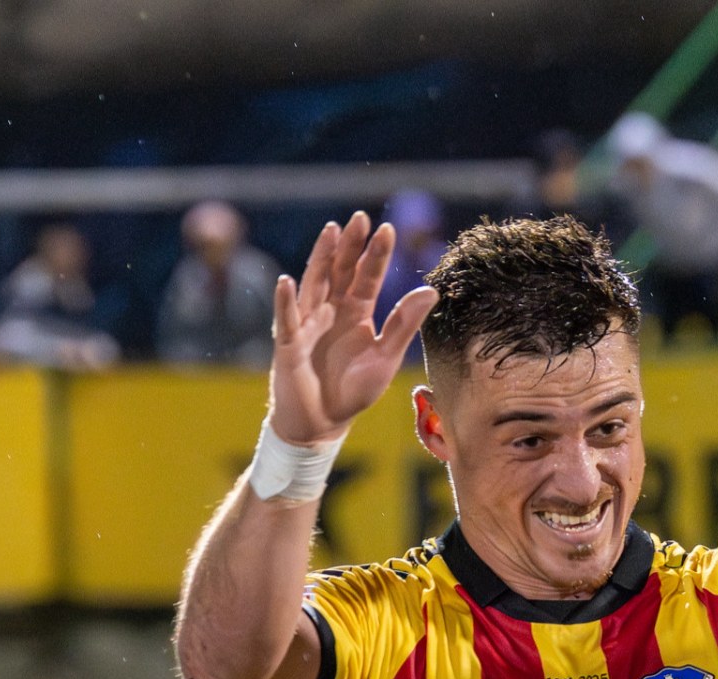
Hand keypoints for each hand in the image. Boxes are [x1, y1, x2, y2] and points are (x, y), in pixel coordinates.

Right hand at [267, 211, 438, 445]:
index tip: (388, 230)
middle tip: (360, 218)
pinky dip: (286, 301)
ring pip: (314, 284)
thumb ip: (404, 325)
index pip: (367, 277)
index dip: (376, 255)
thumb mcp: (385, 358)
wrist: (323, 422)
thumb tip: (432, 291)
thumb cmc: (353, 391)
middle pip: (341, 271)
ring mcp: (308, 323)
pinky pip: (288, 319)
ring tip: (331, 232)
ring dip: (321, 258)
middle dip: (350, 245)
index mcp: (357, 313)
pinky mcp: (290, 344)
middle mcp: (332, 311)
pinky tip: (287, 281)